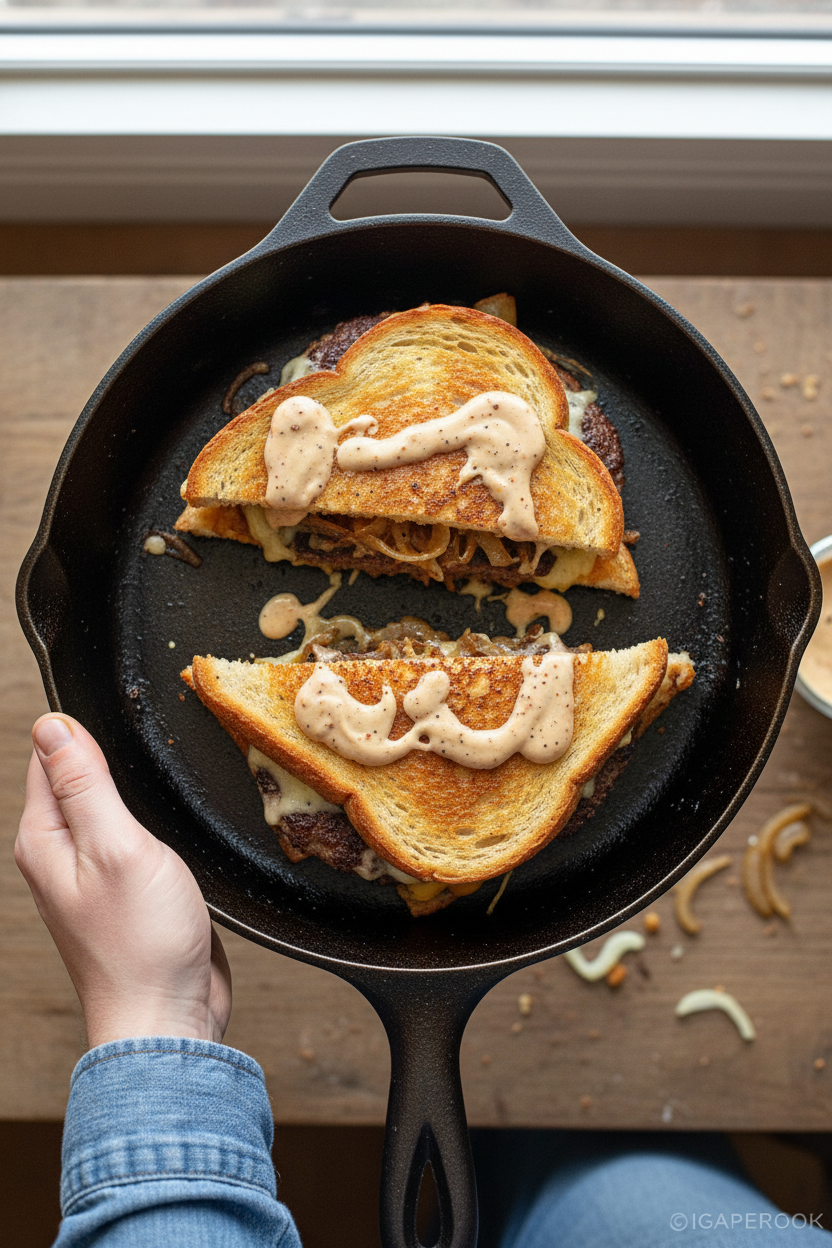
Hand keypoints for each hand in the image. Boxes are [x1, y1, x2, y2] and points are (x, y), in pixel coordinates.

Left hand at [15, 713, 231, 1048]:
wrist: (168, 1017)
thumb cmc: (142, 945)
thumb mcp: (116, 847)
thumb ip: (85, 785)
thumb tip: (53, 726)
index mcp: (45, 838)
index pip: (49, 755)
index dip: (82, 728)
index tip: (120, 712)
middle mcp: (61, 854)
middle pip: (77, 777)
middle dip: (108, 754)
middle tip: (146, 742)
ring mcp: (93, 874)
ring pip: (107, 806)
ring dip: (131, 788)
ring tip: (154, 776)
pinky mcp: (127, 890)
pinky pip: (131, 837)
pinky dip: (148, 821)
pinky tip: (166, 822)